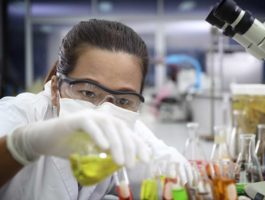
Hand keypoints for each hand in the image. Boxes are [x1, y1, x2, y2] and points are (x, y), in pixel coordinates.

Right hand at [7, 109, 149, 166]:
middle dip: (130, 147)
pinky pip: (90, 126)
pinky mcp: (77, 119)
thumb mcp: (93, 152)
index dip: (138, 145)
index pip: (128, 133)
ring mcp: (90, 117)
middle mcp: (102, 118)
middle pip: (121, 129)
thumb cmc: (70, 146)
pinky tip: (104, 148)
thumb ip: (108, 154)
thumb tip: (126, 161)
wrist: (45, 140)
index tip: (146, 159)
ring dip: (116, 144)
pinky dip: (98, 135)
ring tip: (120, 162)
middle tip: (131, 165)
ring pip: (109, 127)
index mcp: (108, 125)